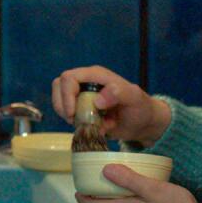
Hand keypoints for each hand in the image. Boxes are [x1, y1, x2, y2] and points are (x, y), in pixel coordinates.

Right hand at [52, 65, 170, 144]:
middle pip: (59, 87)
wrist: (142, 124)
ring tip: (88, 124)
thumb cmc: (141, 107)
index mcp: (95, 75)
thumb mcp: (135, 98)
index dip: (66, 95)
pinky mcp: (80, 108)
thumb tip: (98, 101)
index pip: (69, 78)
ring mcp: (81, 95)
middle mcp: (85, 82)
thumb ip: (119, 93)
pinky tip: (91, 127)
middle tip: (75, 120)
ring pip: (59, 100)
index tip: (72, 113)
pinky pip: (67, 113)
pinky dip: (75, 123)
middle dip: (63, 105)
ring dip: (69, 115)